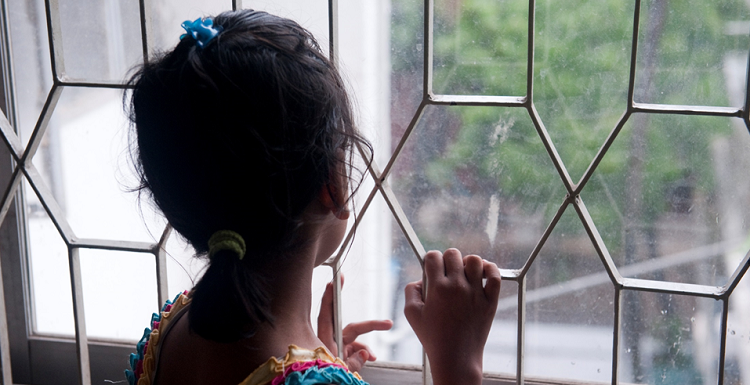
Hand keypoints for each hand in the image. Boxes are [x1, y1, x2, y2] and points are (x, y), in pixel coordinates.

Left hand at [317, 275, 392, 371]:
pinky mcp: (341, 354)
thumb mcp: (339, 370)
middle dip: (370, 326)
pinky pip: (355, 350)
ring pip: (355, 341)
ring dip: (366, 348)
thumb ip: (353, 363)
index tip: (336, 281)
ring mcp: (336, 347)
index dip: (331, 296)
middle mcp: (330, 341)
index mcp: (324, 341)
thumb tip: (365, 353)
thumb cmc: (322, 376)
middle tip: (387, 324)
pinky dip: (363, 354)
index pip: (327, 314)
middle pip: (351, 327)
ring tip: (374, 357)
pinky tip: (370, 359)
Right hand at [404, 249, 500, 384]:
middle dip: (447, 260)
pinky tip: (482, 274)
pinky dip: (490, 269)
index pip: (433, 256)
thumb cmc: (433, 337)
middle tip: (447, 273)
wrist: (456, 357)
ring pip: (475, 260)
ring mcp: (476, 293)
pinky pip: (495, 275)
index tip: (431, 268)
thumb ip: (411, 290)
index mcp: (437, 288)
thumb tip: (421, 278)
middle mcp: (457, 287)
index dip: (430, 259)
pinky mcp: (490, 301)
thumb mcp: (411, 314)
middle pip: (453, 254)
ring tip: (464, 273)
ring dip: (467, 263)